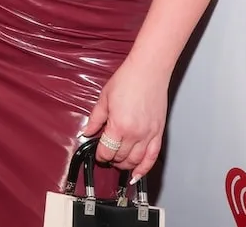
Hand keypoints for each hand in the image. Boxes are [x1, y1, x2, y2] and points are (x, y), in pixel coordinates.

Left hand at [80, 59, 168, 182]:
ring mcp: (148, 134)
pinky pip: (152, 157)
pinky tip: (138, 174)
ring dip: (126, 165)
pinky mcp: (159, 132)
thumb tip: (87, 132)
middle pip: (120, 157)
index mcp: (119, 126)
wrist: (148, 71)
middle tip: (107, 156)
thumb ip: (95, 119)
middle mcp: (135, 134)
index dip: (100, 155)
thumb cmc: (127, 80)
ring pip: (136, 161)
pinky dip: (144, 168)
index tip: (98, 153)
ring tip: (119, 162)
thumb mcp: (104, 98)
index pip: (106, 151)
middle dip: (111, 159)